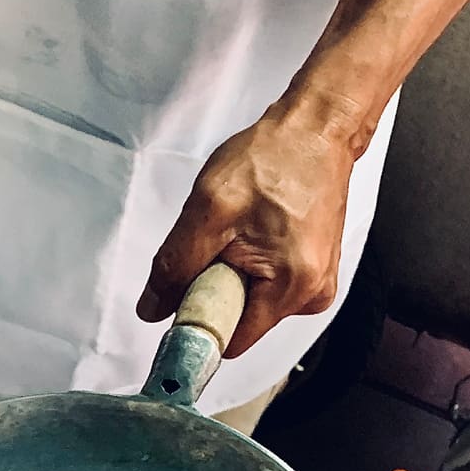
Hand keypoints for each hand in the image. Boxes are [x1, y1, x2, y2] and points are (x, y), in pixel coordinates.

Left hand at [136, 100, 355, 357]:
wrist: (317, 129)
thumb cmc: (274, 158)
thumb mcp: (208, 210)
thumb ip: (174, 266)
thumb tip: (152, 309)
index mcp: (292, 288)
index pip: (229, 341)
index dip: (197, 322)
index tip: (181, 297)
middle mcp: (311, 296)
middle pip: (239, 322)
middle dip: (216, 288)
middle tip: (220, 241)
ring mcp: (315, 285)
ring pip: (248, 303)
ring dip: (231, 273)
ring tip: (242, 229)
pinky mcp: (311, 273)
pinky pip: (263, 286)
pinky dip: (248, 265)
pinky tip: (254, 231)